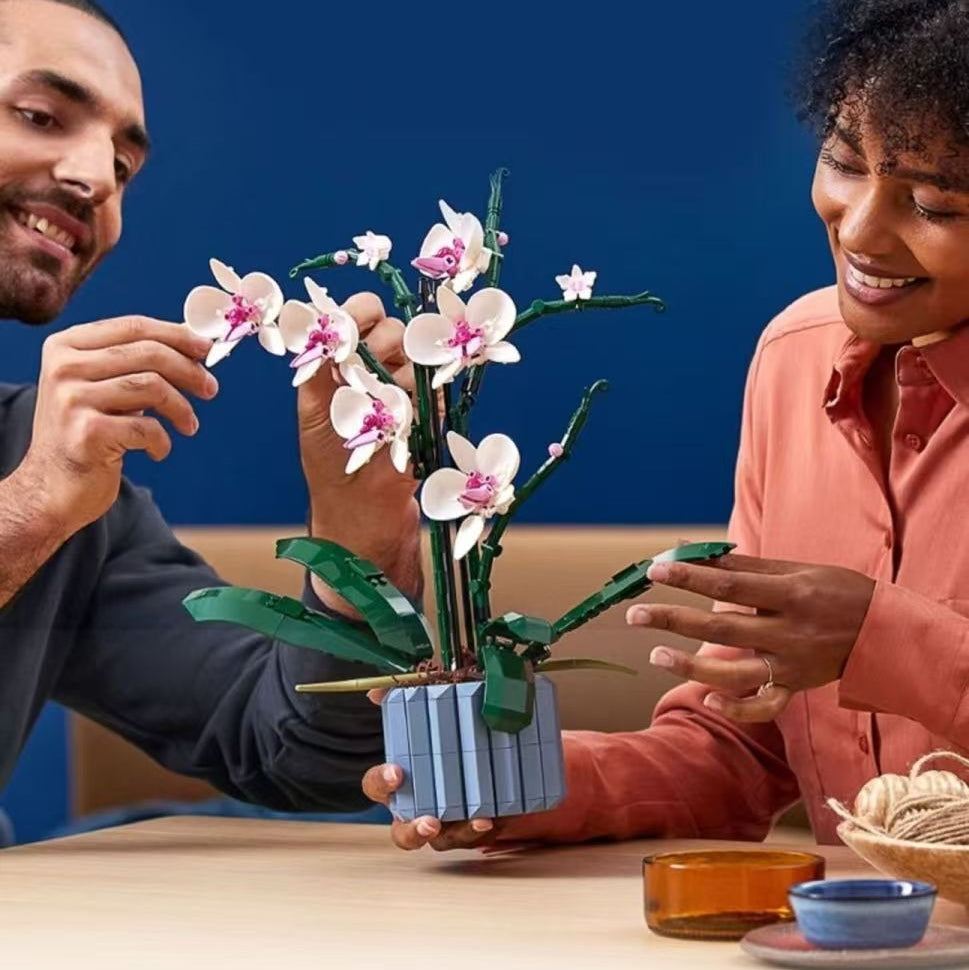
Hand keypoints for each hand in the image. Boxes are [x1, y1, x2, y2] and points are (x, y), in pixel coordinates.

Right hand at [22, 316, 216, 538]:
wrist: (52, 486)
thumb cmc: (87, 432)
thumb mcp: (102, 387)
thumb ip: (135, 363)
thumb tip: (194, 344)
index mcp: (66, 346)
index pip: (133, 327)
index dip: (177, 335)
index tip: (207, 347)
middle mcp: (64, 368)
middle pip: (148, 353)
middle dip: (190, 371)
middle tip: (210, 389)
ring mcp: (71, 400)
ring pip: (153, 386)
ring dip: (182, 408)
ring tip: (189, 425)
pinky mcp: (86, 433)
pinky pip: (147, 427)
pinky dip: (163, 441)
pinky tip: (158, 450)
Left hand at [298, 293, 421, 604]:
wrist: (364, 521)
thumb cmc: (331, 470)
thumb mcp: (314, 414)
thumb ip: (318, 368)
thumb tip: (325, 326)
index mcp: (343, 366)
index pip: (359, 315)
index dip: (362, 312)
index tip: (362, 321)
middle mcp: (375, 373)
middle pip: (394, 331)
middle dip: (387, 347)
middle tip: (376, 378)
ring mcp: (405, 394)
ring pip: (418, 359)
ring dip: (406, 378)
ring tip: (391, 412)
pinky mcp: (429, 417)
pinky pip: (436, 391)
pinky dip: (427, 402)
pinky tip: (413, 424)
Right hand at [361, 689, 500, 850]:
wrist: (474, 760)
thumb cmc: (439, 743)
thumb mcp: (424, 718)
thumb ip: (401, 700)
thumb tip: (378, 691)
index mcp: (397, 785)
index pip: (375, 786)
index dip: (382, 781)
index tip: (396, 772)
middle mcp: (415, 811)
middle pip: (403, 834)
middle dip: (416, 830)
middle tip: (431, 821)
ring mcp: (444, 826)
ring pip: (445, 841)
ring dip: (462, 832)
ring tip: (480, 820)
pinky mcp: (471, 829)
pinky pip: (478, 836)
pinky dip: (488, 828)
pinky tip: (500, 815)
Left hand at [626, 554, 874, 721]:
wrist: (888, 633)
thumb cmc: (837, 591)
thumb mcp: (796, 570)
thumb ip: (743, 565)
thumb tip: (693, 552)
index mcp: (791, 595)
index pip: (730, 584)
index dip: (690, 577)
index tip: (655, 570)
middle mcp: (790, 633)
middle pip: (722, 627)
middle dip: (673, 620)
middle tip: (634, 614)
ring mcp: (793, 666)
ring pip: (734, 673)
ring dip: (690, 666)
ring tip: (655, 655)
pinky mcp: (797, 688)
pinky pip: (764, 706)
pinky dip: (736, 707)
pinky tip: (706, 698)